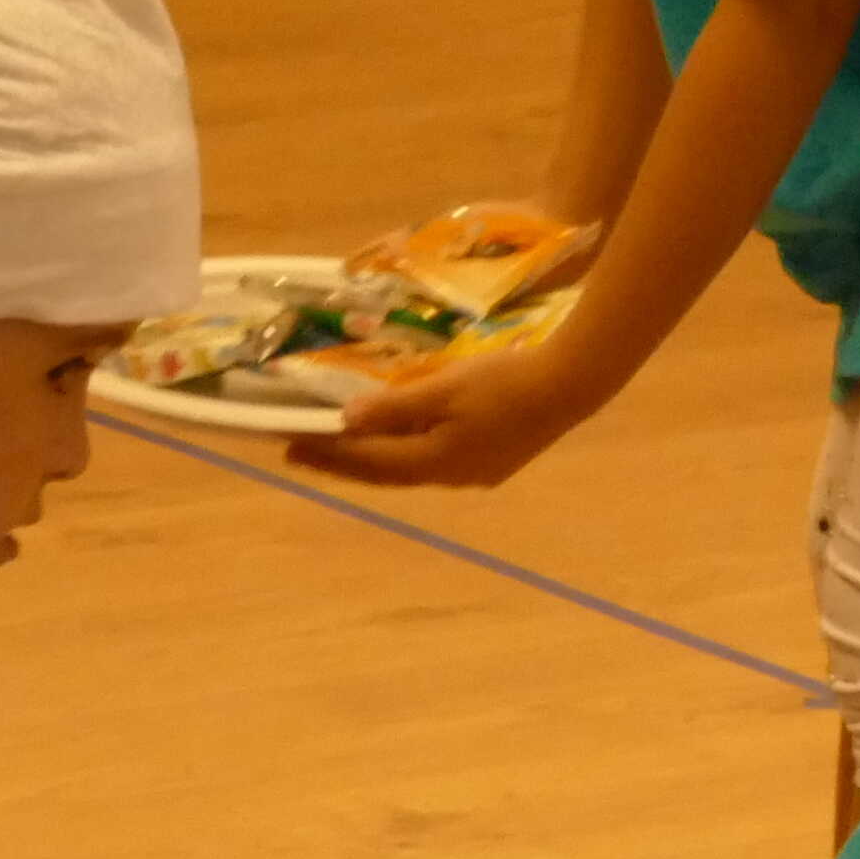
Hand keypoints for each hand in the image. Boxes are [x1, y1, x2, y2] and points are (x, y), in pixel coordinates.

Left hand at [287, 340, 605, 491]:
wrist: (570, 386)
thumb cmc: (504, 381)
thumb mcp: (444, 388)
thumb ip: (394, 407)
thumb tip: (347, 421)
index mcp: (434, 462)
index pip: (368, 461)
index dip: (328, 453)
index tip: (289, 444)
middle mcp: (450, 477)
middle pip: (386, 472)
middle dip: (343, 461)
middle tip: (302, 451)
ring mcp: (475, 473)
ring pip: (411, 468)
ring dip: (375, 457)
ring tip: (344, 446)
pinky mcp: (494, 461)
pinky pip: (435, 459)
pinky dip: (407, 450)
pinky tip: (404, 438)